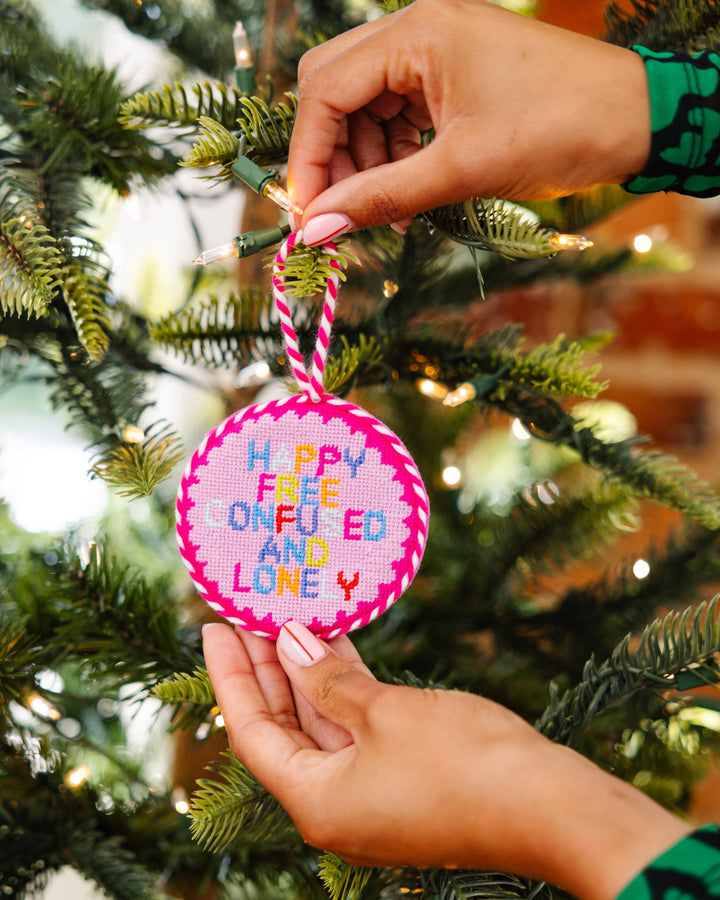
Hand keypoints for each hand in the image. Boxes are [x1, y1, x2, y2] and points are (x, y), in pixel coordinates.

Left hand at [203, 620, 688, 899]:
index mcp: (318, 801)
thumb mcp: (385, 714)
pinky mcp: (402, 774)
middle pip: (284, 726)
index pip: (253, 732)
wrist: (551, 806)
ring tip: (288, 617)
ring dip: (305, 672)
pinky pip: (356, 725)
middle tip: (249, 613)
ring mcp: (371, 790)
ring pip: (321, 723)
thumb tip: (291, 644)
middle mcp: (336, 802)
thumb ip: (329, 681)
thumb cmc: (463, 763)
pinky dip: (343, 686)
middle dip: (266, 667)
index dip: (229, 677)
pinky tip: (337, 644)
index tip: (214, 628)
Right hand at [288, 0, 650, 242]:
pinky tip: (406, 197)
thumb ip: (383, 198)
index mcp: (417, 33)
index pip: (325, 91)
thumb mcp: (462, 169)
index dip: (307, 158)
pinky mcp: (451, 77)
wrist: (635, 119)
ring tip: (386, 214)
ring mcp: (435, 52)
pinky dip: (392, 158)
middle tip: (338, 213)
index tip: (308, 215)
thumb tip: (318, 230)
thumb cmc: (560, 128)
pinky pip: (396, 115)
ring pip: (363, 107)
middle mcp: (418, 30)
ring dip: (362, 163)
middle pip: (334, 90)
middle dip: (329, 156)